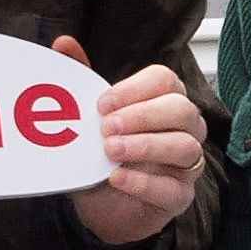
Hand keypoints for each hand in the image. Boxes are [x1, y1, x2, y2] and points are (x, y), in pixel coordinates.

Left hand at [63, 41, 205, 243]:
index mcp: (165, 102)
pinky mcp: (179, 197)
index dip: (135, 89)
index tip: (102, 103)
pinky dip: (144, 182)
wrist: (102, 205)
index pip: (165, 81)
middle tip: (106, 126)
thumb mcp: (90, 119)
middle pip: (182, 110)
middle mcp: (184, 130)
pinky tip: (117, 178)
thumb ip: (81, 79)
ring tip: (110, 150)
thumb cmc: (104, 156)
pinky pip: (174, 189)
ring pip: (185, 148)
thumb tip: (64, 44)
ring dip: (145, 146)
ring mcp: (187, 165)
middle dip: (143, 115)